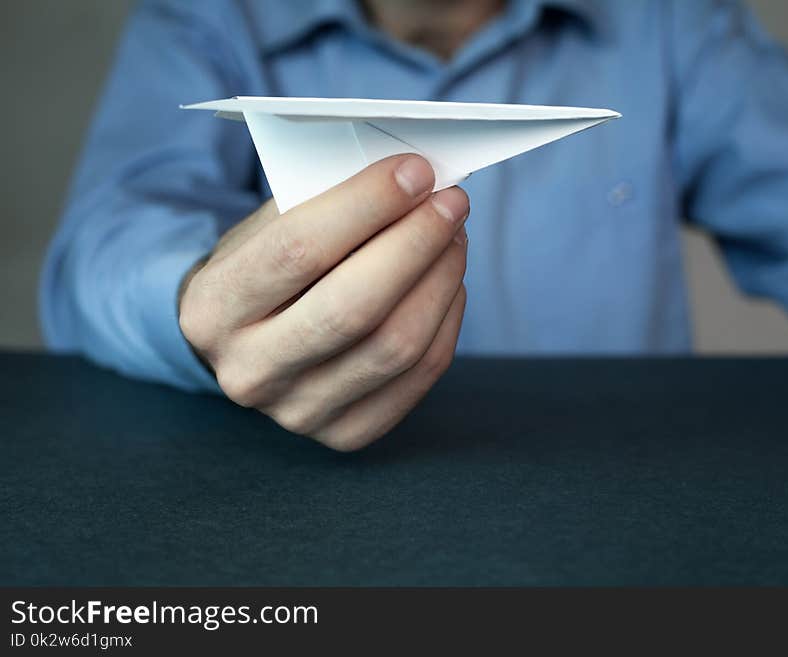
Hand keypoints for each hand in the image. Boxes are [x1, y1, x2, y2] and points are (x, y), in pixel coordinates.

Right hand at [178, 155, 468, 450]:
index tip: (417, 172)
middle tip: (451, 203)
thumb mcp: (265, 228)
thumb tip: (411, 180)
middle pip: (353, 308)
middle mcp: (249, 371)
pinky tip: (448, 284)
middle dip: (416, 244)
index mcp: (213, 308)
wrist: (244, 343)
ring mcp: (298, 412)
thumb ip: (323, 203)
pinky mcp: (345, 433)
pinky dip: (446, 322)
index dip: (367, 206)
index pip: (298, 251)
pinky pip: (418, 377)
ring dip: (441, 280)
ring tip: (454, 237)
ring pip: (395, 346)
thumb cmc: (263, 271)